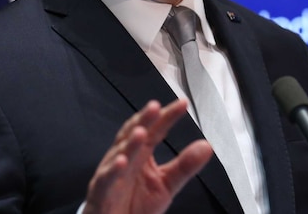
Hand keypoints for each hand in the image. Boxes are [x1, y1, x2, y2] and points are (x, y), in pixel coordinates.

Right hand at [82, 98, 212, 213]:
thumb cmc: (136, 204)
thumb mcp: (167, 184)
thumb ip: (185, 166)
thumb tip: (207, 146)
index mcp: (141, 154)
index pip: (155, 130)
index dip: (167, 117)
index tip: (182, 104)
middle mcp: (125, 159)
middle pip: (133, 134)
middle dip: (143, 120)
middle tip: (155, 107)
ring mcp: (111, 174)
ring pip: (118, 154)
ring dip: (129, 143)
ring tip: (141, 132)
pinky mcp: (100, 193)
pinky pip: (105, 180)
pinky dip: (112, 170)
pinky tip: (121, 162)